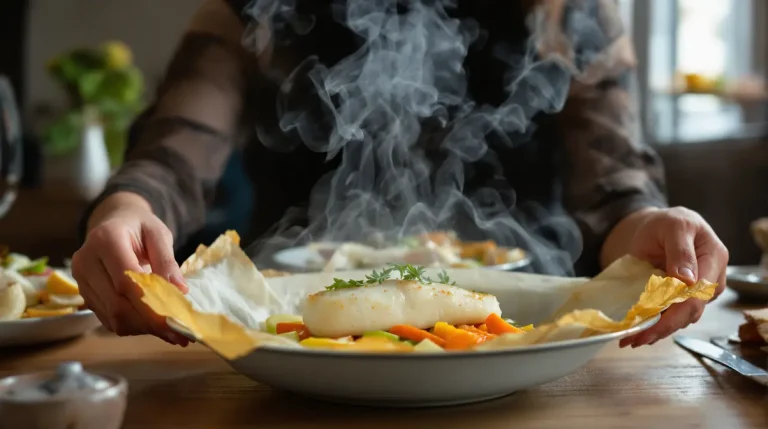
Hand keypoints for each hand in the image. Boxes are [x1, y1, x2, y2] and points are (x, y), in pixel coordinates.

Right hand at [71, 192, 189, 345]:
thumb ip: (167, 261)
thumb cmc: (139, 226)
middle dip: (149, 322)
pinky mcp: (85, 295)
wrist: (113, 222)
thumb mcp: (159, 234)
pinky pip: (108, 319)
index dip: (150, 304)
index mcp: (105, 240)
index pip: (125, 281)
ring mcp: (81, 281)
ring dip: (142, 328)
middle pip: (117, 304)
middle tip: (178, 333)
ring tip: (169, 331)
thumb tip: (179, 291)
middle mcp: (86, 262)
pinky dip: (133, 326)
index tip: (176, 318)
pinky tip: (152, 324)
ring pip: (112, 316)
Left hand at [618, 207, 727, 347]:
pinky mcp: (685, 300)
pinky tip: (637, 333)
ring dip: (656, 331)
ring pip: (681, 319)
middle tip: (632, 339)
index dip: (674, 313)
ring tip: (630, 339)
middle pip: (689, 312)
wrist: (658, 227)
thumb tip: (688, 281)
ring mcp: (699, 292)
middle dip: (661, 328)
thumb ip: (681, 251)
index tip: (647, 325)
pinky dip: (655, 326)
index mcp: (714, 258)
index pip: (697, 294)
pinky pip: (672, 317)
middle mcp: (712, 280)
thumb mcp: (673, 226)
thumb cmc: (667, 224)